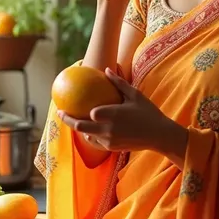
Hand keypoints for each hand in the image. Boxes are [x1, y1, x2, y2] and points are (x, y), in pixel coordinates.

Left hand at [57, 68, 187, 166]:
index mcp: (113, 114)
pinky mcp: (112, 148)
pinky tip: (89, 130)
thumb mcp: (135, 95)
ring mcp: (109, 140)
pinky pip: (96, 142)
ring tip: (73, 121)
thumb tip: (106, 69)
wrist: (159, 135)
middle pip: (81, 127)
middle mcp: (108, 129)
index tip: (68, 104)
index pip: (90, 113)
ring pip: (87, 136)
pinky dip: (90, 136)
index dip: (80, 110)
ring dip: (80, 129)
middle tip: (59, 113)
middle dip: (67, 120)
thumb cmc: (148, 112)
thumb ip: (119, 83)